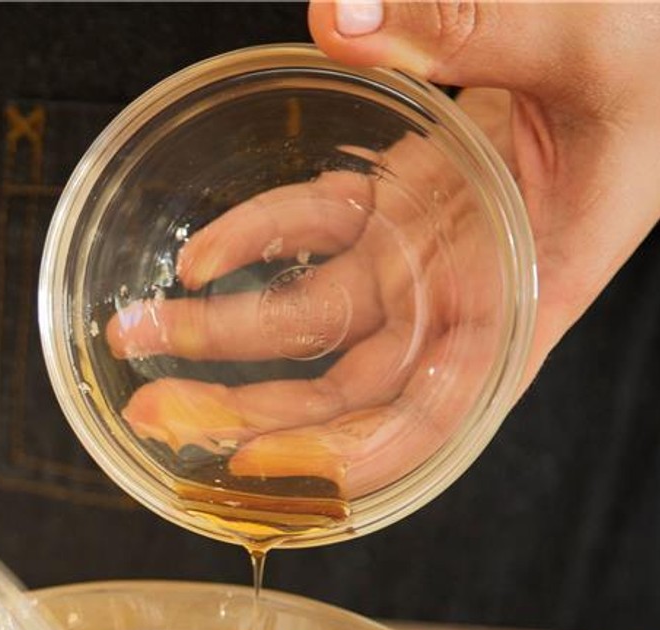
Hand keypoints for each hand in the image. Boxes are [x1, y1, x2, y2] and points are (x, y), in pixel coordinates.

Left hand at [110, 1, 659, 496]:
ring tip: (138, 336)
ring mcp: (423, 253)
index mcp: (525, 294)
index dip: (346, 456)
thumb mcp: (586, 39)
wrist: (646, 30)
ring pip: (308, 323)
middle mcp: (463, 294)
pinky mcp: (396, 204)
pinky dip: (251, 243)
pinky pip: (310, 235)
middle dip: (244, 413)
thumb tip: (345, 18)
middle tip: (153, 414)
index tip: (262, 466)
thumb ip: (475, 27)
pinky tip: (200, 257)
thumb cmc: (649, 51)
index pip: (431, 415)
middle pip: (341, 390)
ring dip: (220, 336)